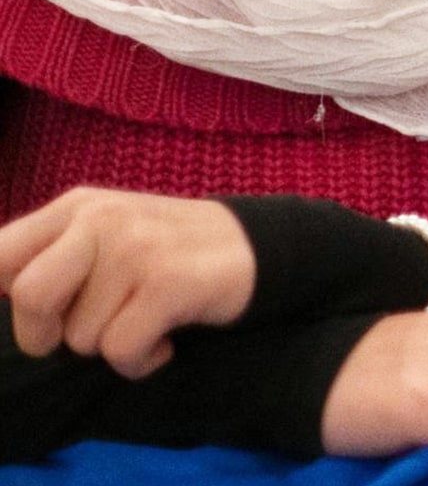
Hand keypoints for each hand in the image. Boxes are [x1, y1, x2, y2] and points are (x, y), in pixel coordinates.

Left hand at [0, 188, 253, 376]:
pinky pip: (121, 351)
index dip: (7, 300)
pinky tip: (164, 340)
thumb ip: (50, 255)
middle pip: (31, 297)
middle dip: (44, 335)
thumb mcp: (105, 235)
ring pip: (80, 337)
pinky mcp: (168, 283)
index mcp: (76, 207)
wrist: (260, 248)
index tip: (42, 315)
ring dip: (111, 347)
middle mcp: (102, 219)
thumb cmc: (168, 252)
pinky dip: (141, 362)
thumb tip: (0, 294)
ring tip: (144, 323)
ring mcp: (137, 248)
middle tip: (79, 335)